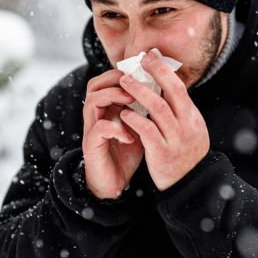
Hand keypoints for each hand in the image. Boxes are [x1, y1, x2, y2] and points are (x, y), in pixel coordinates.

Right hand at [82, 69, 143, 199]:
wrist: (114, 184)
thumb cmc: (128, 153)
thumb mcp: (140, 127)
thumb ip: (146, 110)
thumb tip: (166, 90)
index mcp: (108, 108)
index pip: (108, 80)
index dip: (124, 73)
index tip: (144, 73)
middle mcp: (96, 115)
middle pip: (95, 85)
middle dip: (116, 80)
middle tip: (135, 83)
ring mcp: (92, 129)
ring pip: (93, 101)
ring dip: (113, 97)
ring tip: (131, 102)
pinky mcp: (91, 145)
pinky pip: (99, 128)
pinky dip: (116, 128)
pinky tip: (131, 136)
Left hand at [118, 49, 210, 190]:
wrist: (189, 187)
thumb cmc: (183, 155)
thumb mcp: (189, 130)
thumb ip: (178, 111)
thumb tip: (163, 86)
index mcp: (193, 118)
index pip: (180, 88)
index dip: (164, 70)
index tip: (151, 56)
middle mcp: (188, 126)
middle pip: (173, 92)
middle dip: (155, 73)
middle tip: (138, 61)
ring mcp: (177, 140)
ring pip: (158, 109)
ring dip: (140, 93)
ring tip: (124, 82)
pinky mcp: (163, 154)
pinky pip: (148, 132)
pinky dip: (135, 119)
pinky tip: (124, 113)